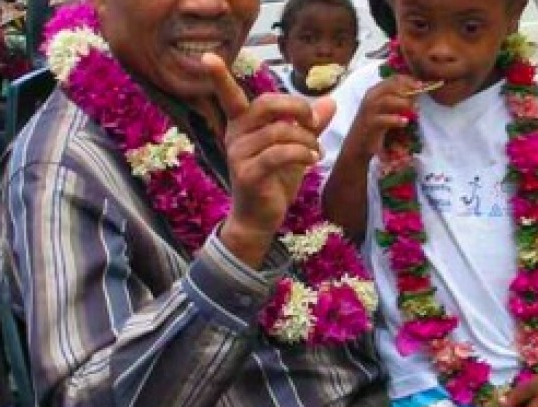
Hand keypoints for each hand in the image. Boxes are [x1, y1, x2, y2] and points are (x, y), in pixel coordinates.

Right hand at [204, 53, 333, 249]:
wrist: (260, 219)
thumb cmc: (274, 181)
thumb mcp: (295, 149)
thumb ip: (310, 126)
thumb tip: (330, 102)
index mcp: (242, 125)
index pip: (229, 96)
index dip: (218, 76)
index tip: (207, 56)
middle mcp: (235, 136)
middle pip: (266, 104)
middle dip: (297, 107)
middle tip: (313, 122)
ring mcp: (238, 155)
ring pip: (278, 131)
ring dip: (305, 139)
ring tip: (315, 152)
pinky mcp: (247, 174)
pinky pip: (278, 154)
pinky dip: (301, 154)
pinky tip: (312, 160)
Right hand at [347, 74, 422, 160]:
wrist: (358, 143)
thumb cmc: (375, 124)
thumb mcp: (385, 109)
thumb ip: (397, 99)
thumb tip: (417, 93)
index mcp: (375, 91)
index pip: (393, 79)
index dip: (409, 80)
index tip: (421, 85)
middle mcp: (371, 97)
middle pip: (391, 87)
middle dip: (408, 90)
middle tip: (419, 97)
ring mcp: (369, 110)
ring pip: (387, 100)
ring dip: (403, 103)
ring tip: (415, 109)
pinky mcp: (370, 124)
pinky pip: (383, 119)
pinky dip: (395, 120)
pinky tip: (405, 122)